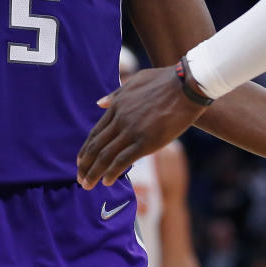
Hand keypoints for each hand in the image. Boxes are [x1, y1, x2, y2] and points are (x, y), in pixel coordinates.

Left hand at [77, 66, 205, 188]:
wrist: (186, 86)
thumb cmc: (164, 81)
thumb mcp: (134, 82)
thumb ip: (116, 94)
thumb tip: (99, 103)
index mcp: (117, 106)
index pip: (96, 132)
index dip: (86, 149)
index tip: (80, 160)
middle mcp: (120, 120)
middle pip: (97, 146)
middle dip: (86, 164)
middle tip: (79, 177)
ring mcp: (132, 131)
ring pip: (106, 156)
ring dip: (94, 172)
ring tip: (87, 184)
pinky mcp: (146, 142)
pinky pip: (123, 160)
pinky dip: (112, 172)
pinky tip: (107, 181)